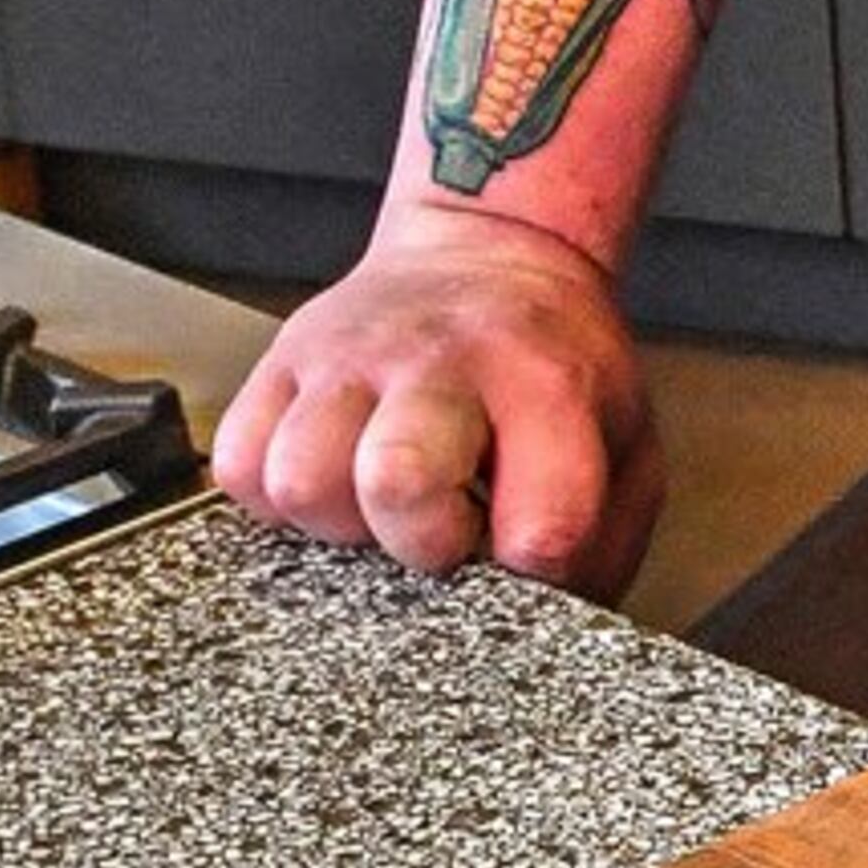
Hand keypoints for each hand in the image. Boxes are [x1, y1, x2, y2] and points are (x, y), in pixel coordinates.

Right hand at [211, 210, 663, 600]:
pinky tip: (332, 481)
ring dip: (337, 522)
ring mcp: (349, 359)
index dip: (533, 562)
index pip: (543, 520)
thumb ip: (598, 541)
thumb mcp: (626, 439)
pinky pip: (241, 463)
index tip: (526, 550)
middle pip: (396, 480)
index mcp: (545, 385)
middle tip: (441, 530)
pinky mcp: (283, 361)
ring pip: (300, 479)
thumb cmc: (551, 363)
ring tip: (376, 505)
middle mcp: (440, 365)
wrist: (490, 247)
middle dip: (416, 541)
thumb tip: (546, 620)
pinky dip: (274, 497)